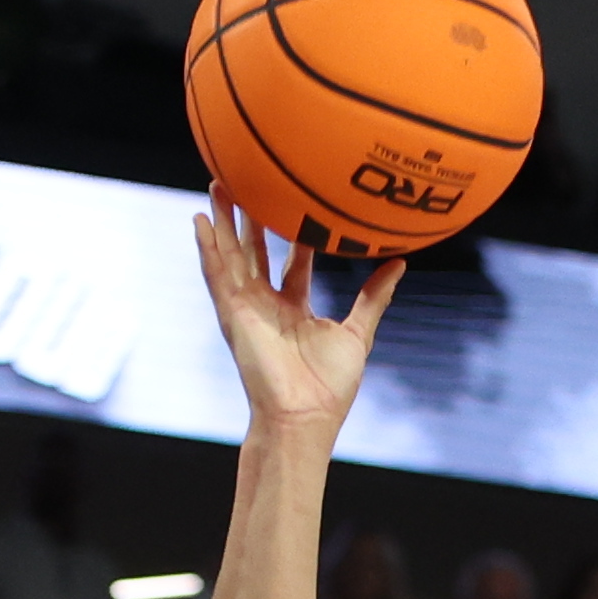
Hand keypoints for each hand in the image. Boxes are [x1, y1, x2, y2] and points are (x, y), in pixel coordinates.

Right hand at [191, 203, 401, 442]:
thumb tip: (397, 263)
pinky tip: (199, 220)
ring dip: (223, 221)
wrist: (303, 417)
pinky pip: (216, 275)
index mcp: (294, 311)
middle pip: (255, 252)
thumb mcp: (358, 332)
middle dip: (250, 218)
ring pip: (231, 255)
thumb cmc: (329, 387)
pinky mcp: (231, 314)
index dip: (293, 234)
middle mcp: (266, 307)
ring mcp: (246, 309)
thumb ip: (373, 296)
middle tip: (247, 181)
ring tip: (218, 183)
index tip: (296, 203)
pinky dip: (207, 247)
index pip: (292, 263)